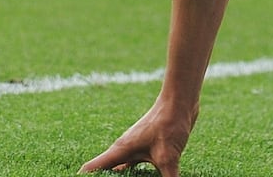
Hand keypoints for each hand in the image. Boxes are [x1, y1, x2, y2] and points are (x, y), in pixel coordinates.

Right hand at [78, 99, 194, 175]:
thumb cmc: (169, 124)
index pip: (91, 168)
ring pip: (120, 169)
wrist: (181, 101)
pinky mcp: (148, 147)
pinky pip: (134, 165)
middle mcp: (124, 150)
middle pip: (104, 170)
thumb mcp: (168, 157)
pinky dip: (134, 174)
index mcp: (121, 151)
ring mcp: (135, 148)